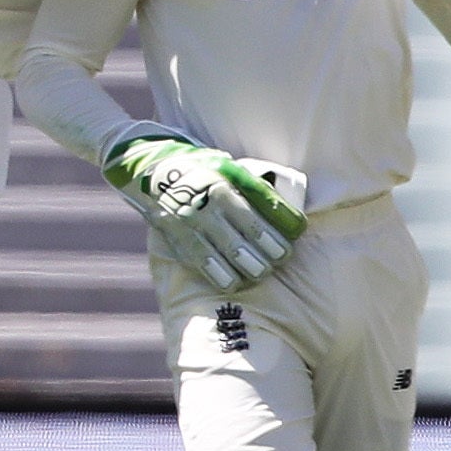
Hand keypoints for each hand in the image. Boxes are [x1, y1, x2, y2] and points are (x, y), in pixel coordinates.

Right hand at [104, 127, 298, 290]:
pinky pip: (202, 262)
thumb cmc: (204, 171)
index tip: (298, 233)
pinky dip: (221, 276)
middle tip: (280, 258)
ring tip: (261, 272)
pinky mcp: (176, 235)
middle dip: (272, 252)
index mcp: (227, 182)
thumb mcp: (229, 169)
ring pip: (229, 252)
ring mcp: (192, 220)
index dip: (286, 224)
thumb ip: (254, 189)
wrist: (153, 168)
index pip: (265, 207)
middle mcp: (210, 201)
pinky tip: (234, 282)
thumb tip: (289, 217)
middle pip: (251, 235)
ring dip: (251, 267)